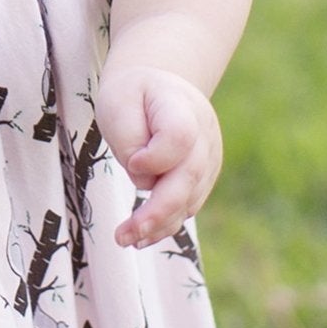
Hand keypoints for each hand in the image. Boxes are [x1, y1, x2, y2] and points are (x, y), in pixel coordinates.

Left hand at [93, 60, 222, 246]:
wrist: (158, 89)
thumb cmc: (132, 96)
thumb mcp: (117, 102)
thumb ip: (129, 139)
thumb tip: (145, 181)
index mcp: (181, 106)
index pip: (180, 136)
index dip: (157, 157)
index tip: (132, 162)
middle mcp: (204, 134)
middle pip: (189, 176)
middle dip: (158, 210)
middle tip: (126, 234)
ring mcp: (209, 158)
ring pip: (189, 198)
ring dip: (159, 224)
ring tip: (125, 239)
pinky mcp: (204, 178)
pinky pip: (188, 206)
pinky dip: (166, 223)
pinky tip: (141, 236)